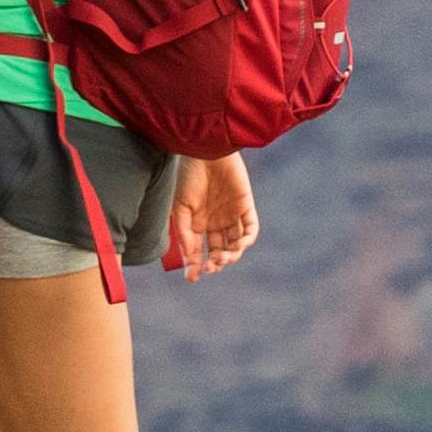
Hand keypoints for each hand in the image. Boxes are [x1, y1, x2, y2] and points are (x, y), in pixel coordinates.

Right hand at [167, 152, 257, 275]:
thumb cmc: (188, 177)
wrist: (204, 152)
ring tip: (222, 258)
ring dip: (230, 255)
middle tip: (211, 267)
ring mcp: (232, 215)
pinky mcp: (246, 206)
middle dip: (216, 263)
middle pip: (219, 251)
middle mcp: (215, 222)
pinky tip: (238, 246)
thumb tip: (190, 259)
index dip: (196, 266)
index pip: (199, 251)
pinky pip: (250, 229)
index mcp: (198, 223)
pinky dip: (247, 241)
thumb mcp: (180, 209)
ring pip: (235, 244)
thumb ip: (185, 234)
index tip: (192, 278)